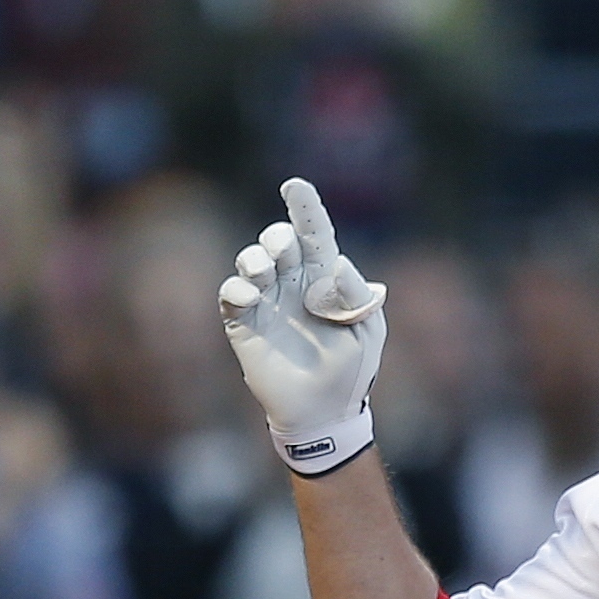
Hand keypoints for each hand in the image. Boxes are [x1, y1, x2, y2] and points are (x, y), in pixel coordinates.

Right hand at [219, 178, 387, 474]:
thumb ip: (355, 295)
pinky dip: (237, 288)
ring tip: (264, 275)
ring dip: (255, 258)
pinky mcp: (244, 324)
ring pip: (250, 260)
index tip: (293, 185)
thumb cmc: (351, 370)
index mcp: (325, 278)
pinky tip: (250, 297)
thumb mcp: (366, 330)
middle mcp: (293, 283)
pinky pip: (231, 293)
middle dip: (277, 236)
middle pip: (277, 240)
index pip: (314, 233)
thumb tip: (336, 264)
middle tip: (283, 254)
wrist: (325, 413)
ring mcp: (267, 302)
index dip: (304, 206)